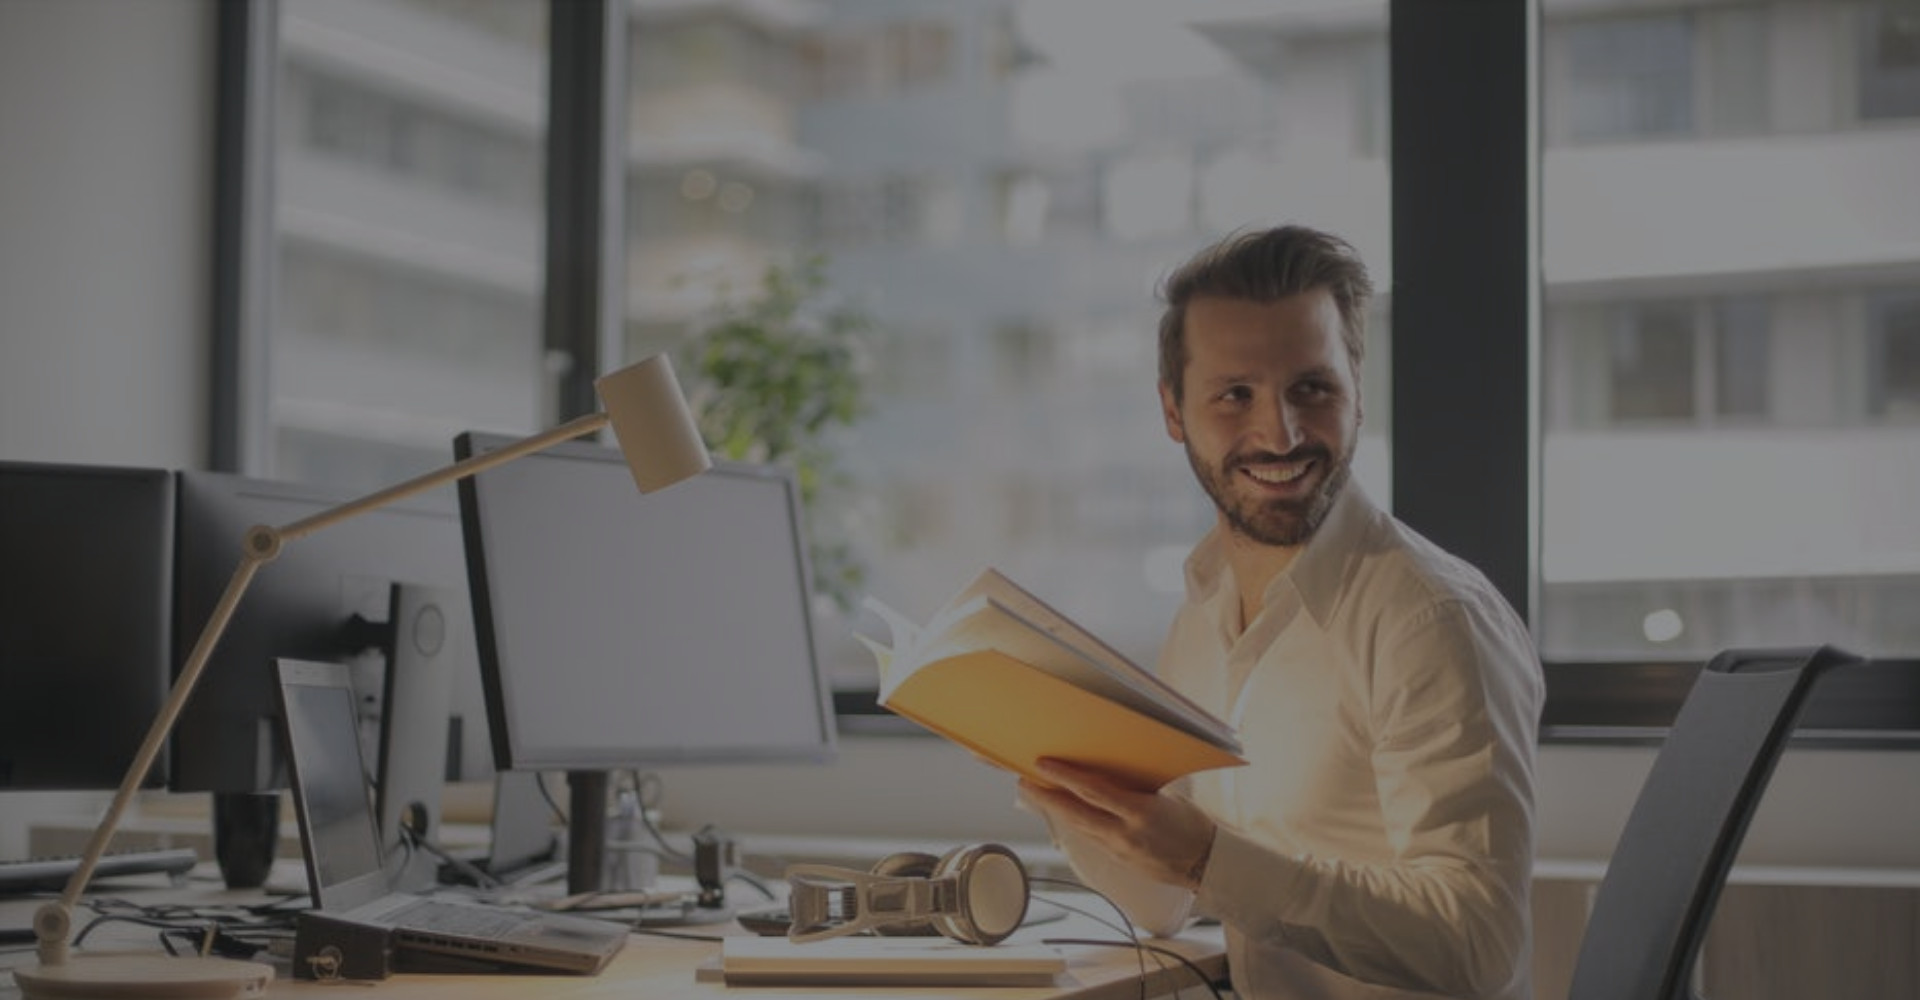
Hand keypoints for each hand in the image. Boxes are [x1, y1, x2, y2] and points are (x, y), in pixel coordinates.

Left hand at [1018, 758, 1215, 890]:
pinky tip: (1064, 813)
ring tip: (1036, 793)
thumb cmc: (1194, 826)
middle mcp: (1125, 834)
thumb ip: (1135, 789)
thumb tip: (1106, 773)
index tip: (1043, 765)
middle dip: (1046, 797)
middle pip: (1075, 813)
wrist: (1209, 865)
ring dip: (1055, 810)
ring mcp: (1120, 851)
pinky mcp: (1119, 861)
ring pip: (1078, 827)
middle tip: (1024, 782)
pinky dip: (1074, 823)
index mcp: (1141, 812)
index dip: (1064, 776)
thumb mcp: (1166, 798)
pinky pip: (1090, 838)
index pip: (1093, 791)